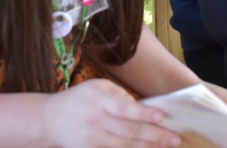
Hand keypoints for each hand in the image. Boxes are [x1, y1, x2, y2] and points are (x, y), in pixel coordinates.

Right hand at [44, 78, 181, 146]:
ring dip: (148, 146)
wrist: (50, 120)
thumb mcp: (97, 86)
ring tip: (167, 145)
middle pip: (129, 130)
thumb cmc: (79, 98)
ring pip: (125, 145)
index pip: (124, 108)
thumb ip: (118, 94)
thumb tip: (141, 107)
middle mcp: (96, 119)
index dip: (144, 113)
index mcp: (98, 99)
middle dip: (155, 135)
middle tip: (176, 137)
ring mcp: (93, 138)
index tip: (162, 116)